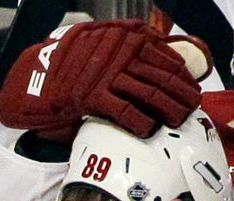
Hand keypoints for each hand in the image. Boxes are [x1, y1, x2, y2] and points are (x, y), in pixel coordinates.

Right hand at [0, 19, 208, 142]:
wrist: (40, 78)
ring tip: (179, 122)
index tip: (192, 91)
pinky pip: (126, 112)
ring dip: (170, 111)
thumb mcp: (107, 47)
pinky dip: (141, 123)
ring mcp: (109, 74)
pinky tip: (150, 130)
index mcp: (128, 37)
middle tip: (193, 110)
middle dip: (182, 96)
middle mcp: (121, 52)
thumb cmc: (77, 67)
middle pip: (164, 77)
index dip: (183, 77)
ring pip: (151, 94)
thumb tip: (171, 57)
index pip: (166, 58)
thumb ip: (135, 50)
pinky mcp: (95, 97)